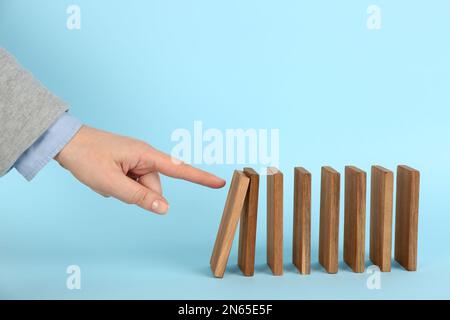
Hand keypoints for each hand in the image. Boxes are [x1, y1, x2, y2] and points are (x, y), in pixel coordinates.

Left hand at [54, 126, 225, 213]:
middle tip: (112, 184)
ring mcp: (136, 159)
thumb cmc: (87, 157)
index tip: (220, 183)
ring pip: (142, 187)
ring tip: (106, 179)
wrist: (66, 142)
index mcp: (145, 154)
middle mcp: (145, 155)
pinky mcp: (128, 163)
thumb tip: (165, 208)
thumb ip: (140, 197)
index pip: (180, 169)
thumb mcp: (112, 183)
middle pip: (154, 186)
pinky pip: (133, 182)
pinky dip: (122, 186)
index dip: (201, 178)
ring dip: (126, 190)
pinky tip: (106, 178)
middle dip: (137, 194)